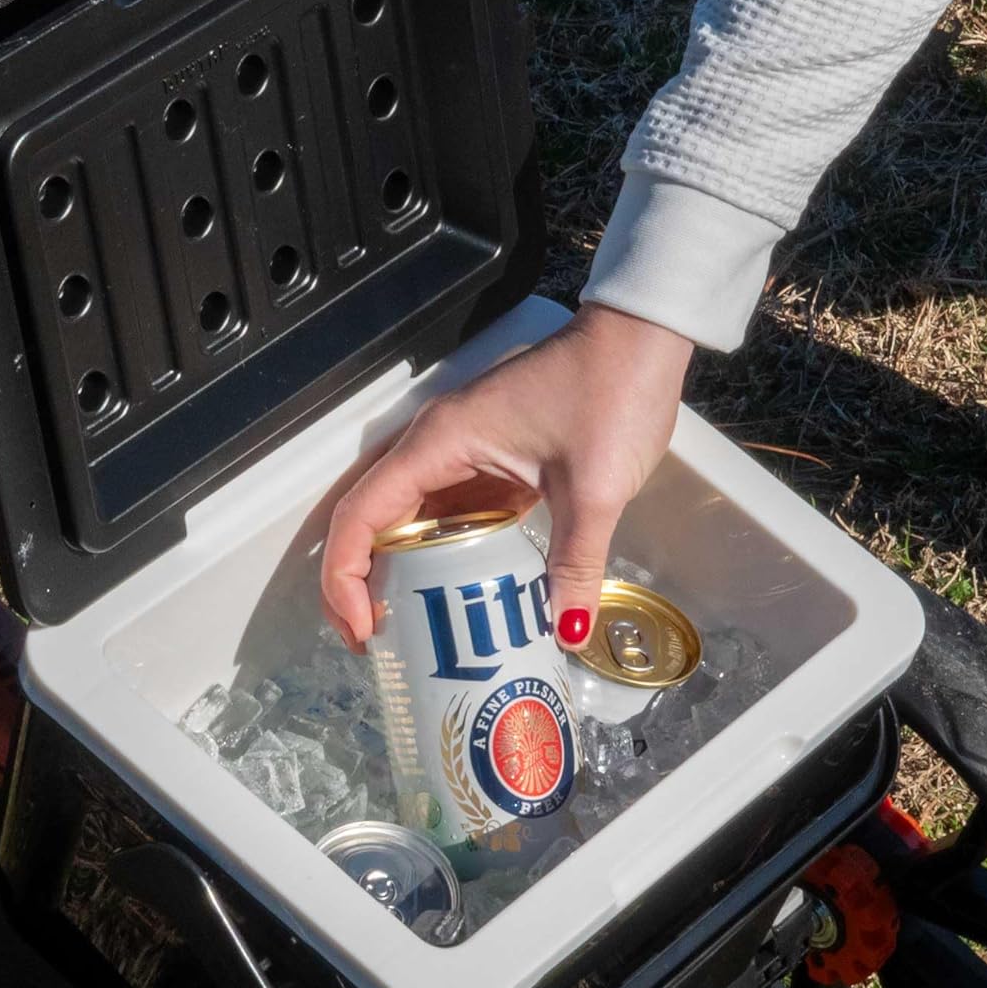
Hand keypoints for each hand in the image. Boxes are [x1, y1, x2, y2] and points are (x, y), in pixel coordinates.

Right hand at [321, 303, 693, 650]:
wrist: (640, 340)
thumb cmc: (610, 395)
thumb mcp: (594, 489)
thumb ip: (574, 562)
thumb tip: (565, 630)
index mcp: (439, 445)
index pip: (360, 516)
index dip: (345, 579)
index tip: (366, 632)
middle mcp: (435, 448)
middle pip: (372, 522)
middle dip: (360, 587)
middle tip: (378, 647)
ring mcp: (460, 455)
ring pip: (407, 523)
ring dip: (396, 576)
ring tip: (408, 635)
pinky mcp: (488, 464)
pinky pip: (449, 518)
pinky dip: (441, 560)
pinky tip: (458, 599)